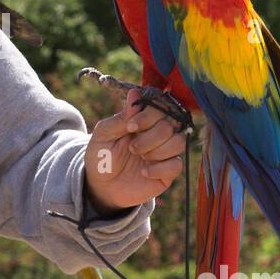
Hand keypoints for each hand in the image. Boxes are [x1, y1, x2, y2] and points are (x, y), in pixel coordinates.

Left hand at [84, 88, 187, 215]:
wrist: (100, 185)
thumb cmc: (102, 155)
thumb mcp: (104, 134)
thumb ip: (121, 117)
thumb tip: (135, 93)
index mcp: (144, 120)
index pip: (160, 107)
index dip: (148, 116)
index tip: (130, 127)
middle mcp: (158, 133)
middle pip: (171, 124)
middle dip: (149, 136)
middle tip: (132, 147)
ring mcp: (165, 152)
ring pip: (179, 142)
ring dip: (156, 150)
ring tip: (139, 157)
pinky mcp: (168, 172)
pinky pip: (177, 165)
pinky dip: (159, 168)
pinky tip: (144, 172)